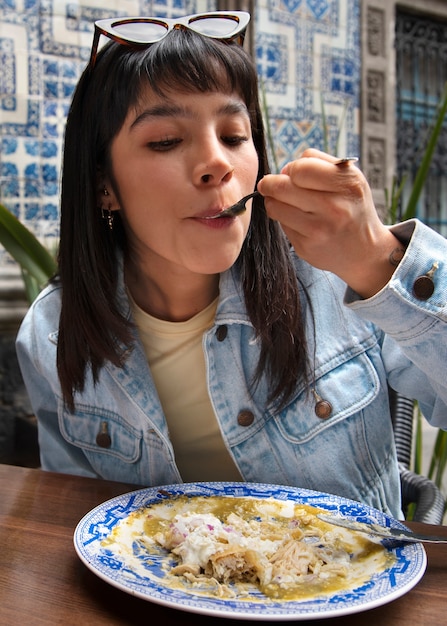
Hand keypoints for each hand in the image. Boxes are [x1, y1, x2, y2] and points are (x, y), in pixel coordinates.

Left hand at [257, 149, 402, 297]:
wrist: (365, 251)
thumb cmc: (352, 207)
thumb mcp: (349, 178)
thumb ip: (318, 163)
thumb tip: (284, 169)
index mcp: (348, 184)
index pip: (300, 169)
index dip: (290, 168)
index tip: (290, 173)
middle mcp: (335, 208)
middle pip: (282, 187)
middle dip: (270, 183)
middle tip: (269, 184)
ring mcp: (319, 230)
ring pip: (275, 206)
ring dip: (273, 201)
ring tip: (284, 202)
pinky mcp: (305, 247)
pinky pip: (281, 225)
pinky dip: (284, 220)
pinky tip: (298, 220)